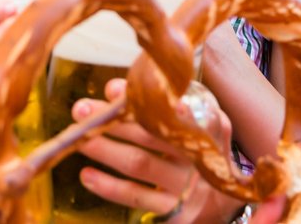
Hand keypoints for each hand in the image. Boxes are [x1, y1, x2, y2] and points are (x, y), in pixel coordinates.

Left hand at [71, 79, 237, 221]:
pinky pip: (137, 197)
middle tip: (82, 109)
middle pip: (152, 134)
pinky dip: (110, 186)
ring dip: (105, 149)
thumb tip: (115, 90)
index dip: (164, 104)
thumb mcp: (195, 126)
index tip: (128, 92)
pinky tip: (87, 174)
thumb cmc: (197, 153)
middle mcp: (199, 159)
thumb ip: (161, 106)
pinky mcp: (174, 212)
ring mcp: (187, 189)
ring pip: (139, 163)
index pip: (187, 112)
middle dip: (115, 119)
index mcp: (209, 131)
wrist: (222, 203)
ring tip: (79, 139)